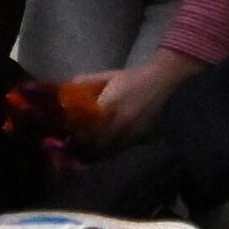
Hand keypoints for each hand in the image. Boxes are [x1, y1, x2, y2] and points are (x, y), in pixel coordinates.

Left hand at [62, 52, 201, 150]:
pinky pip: (121, 150)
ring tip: (82, 150)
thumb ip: (86, 82)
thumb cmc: (133, 78)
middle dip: (82, 145)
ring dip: (94, 152)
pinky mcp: (141, 139)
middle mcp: (121, 122)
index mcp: (110, 105)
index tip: (65, 132)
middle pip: (96, 142)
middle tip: (71, 143)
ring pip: (108, 150)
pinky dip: (109, 152)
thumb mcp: (107, 76)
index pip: (86, 126)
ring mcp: (133, 133)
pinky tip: (101, 150)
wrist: (163, 82)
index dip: (74, 131)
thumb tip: (66, 90)